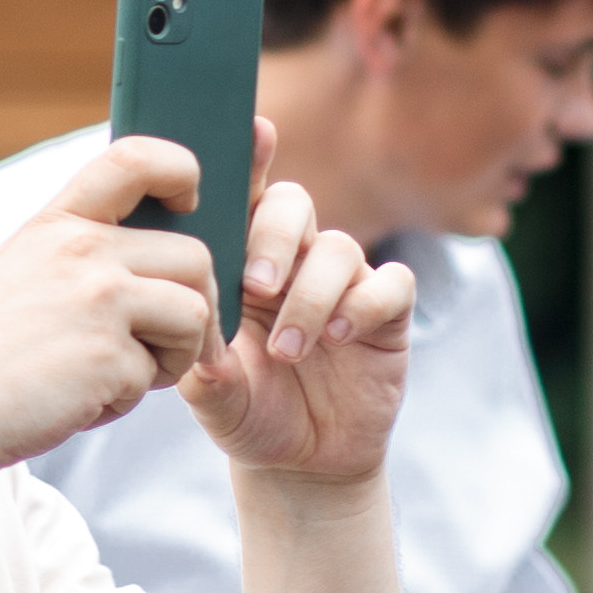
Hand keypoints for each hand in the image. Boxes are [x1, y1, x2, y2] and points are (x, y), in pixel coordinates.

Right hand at [0, 135, 223, 476]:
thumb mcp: (18, 275)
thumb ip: (76, 258)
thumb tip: (155, 266)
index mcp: (55, 225)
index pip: (136, 158)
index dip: (182, 170)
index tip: (188, 205)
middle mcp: (81, 250)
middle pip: (195, 257)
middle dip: (196, 306)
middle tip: (164, 342)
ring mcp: (98, 301)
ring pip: (195, 313)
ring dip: (176, 354)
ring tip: (120, 376)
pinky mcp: (109, 356)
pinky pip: (159, 375)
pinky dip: (128, 398)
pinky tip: (79, 400)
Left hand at [180, 123, 415, 484]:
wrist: (299, 461)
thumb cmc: (246, 409)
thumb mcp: (213, 397)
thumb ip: (204, 373)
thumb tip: (202, 353)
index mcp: (241, 260)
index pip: (242, 196)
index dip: (247, 159)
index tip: (251, 131)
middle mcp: (294, 260)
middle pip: (292, 204)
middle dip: (274, 236)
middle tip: (256, 286)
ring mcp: (343, 282)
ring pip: (337, 248)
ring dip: (311, 296)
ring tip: (288, 349)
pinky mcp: (386, 313)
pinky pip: (390, 282)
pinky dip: (364, 304)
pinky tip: (338, 337)